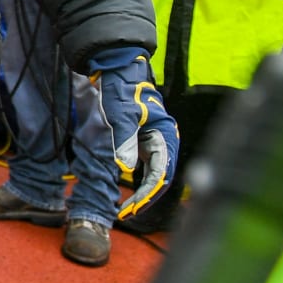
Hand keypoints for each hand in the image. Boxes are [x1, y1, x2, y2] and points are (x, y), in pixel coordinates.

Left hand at [89, 50, 179, 222]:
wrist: (116, 68)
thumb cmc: (120, 89)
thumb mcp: (121, 114)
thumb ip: (124, 139)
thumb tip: (126, 168)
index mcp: (165, 136)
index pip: (161, 174)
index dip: (146, 194)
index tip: (130, 207)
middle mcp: (165, 141)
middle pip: (160, 178)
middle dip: (144, 198)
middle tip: (125, 213)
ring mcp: (156, 142)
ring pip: (154, 175)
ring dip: (142, 193)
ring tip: (125, 208)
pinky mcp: (146, 141)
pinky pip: (147, 168)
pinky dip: (139, 182)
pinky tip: (128, 193)